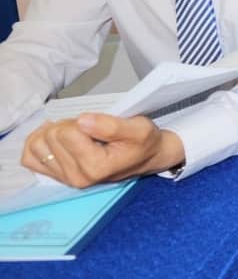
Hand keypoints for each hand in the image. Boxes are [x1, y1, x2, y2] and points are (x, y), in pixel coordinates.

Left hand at [21, 114, 183, 187]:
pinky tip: (56, 139)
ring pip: (37, 144)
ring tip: (76, 133)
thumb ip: (112, 126)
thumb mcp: (139, 129)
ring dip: (54, 132)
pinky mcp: (56, 177)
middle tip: (91, 129)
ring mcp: (64, 179)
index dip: (83, 120)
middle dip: (69, 125)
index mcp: (95, 167)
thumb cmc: (143, 142)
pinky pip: (29, 157)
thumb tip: (82, 121)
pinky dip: (38, 143)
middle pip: (51, 136)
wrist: (146, 157)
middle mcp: (76, 177)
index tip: (100, 125)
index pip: (68, 131)